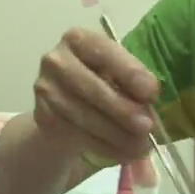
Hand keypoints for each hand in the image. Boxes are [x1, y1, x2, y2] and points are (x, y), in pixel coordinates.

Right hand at [33, 28, 160, 162]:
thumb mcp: (117, 75)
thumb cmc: (100, 85)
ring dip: (116, 135)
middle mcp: (56, 60)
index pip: (104, 52)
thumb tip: (148, 107)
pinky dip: (105, 147)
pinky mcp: (43, 118)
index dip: (129, 73)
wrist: (64, 110)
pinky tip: (123, 153)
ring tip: (140, 147)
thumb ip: (131, 84)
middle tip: (147, 126)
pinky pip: (77, 136)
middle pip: (91, 87)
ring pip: (84, 116)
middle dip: (123, 109)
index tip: (151, 93)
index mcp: (79, 40)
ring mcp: (45, 90)